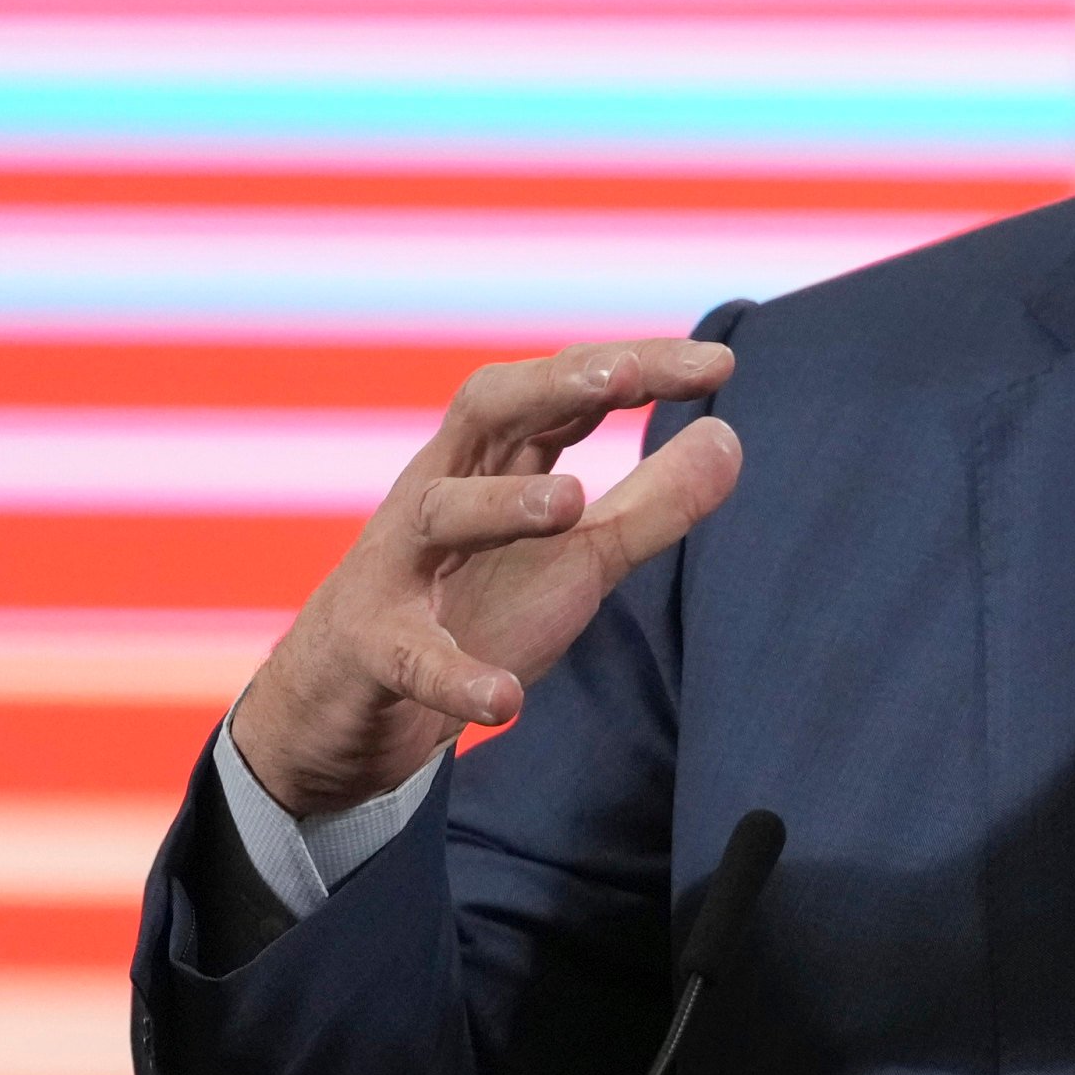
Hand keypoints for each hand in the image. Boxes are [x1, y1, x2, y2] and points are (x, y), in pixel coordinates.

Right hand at [228, 339, 742, 816]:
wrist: (345, 708)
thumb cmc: (467, 609)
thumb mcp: (571, 560)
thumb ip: (648, 505)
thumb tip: (729, 437)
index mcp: (491, 465)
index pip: (564, 393)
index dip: (635, 368)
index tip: (720, 366)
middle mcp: (437, 494)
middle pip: (486, 410)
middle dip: (552, 385)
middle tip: (623, 378)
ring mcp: (395, 569)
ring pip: (438, 512)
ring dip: (502, 504)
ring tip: (572, 503)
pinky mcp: (370, 649)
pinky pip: (410, 656)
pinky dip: (454, 676)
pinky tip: (502, 699)